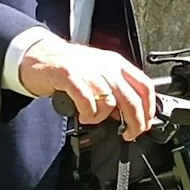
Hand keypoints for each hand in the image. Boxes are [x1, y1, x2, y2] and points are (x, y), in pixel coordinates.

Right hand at [18, 37, 159, 140]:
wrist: (39, 55)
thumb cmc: (70, 67)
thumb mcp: (99, 74)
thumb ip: (115, 91)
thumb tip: (127, 115)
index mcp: (117, 64)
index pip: (145, 86)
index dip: (149, 109)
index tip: (147, 123)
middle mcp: (107, 66)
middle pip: (132, 99)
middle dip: (135, 123)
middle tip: (130, 134)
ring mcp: (89, 70)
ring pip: (110, 103)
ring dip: (103, 118)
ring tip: (93, 117)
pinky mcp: (70, 76)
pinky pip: (87, 102)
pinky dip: (88, 114)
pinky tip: (82, 114)